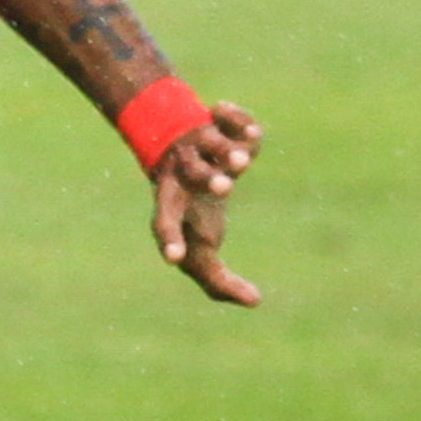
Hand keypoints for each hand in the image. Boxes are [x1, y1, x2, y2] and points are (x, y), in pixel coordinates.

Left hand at [148, 103, 263, 307]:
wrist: (177, 153)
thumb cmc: (192, 210)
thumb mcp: (200, 248)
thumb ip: (219, 281)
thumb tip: (254, 301)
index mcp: (173, 206)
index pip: (166, 224)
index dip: (170, 239)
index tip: (175, 258)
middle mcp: (185, 174)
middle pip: (192, 175)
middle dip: (208, 179)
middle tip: (225, 187)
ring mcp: (201, 146)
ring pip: (213, 144)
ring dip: (229, 151)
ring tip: (242, 161)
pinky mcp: (218, 125)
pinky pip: (230, 119)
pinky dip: (238, 119)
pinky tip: (247, 131)